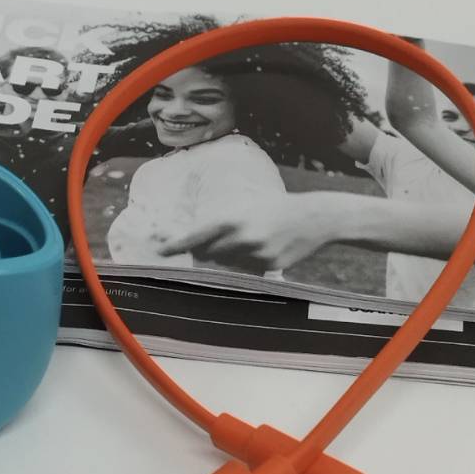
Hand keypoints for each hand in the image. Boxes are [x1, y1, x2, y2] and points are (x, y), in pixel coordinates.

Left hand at [156, 193, 342, 267]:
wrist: (314, 217)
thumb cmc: (276, 207)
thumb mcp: (246, 203)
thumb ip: (222, 220)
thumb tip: (196, 235)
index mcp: (232, 219)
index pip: (196, 235)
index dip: (176, 244)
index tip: (160, 250)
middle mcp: (241, 238)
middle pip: (208, 253)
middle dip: (206, 249)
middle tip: (217, 240)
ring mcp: (255, 254)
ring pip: (227, 263)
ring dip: (229, 255)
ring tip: (250, 238)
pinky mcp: (268, 266)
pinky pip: (247, 270)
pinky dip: (248, 261)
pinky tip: (265, 246)